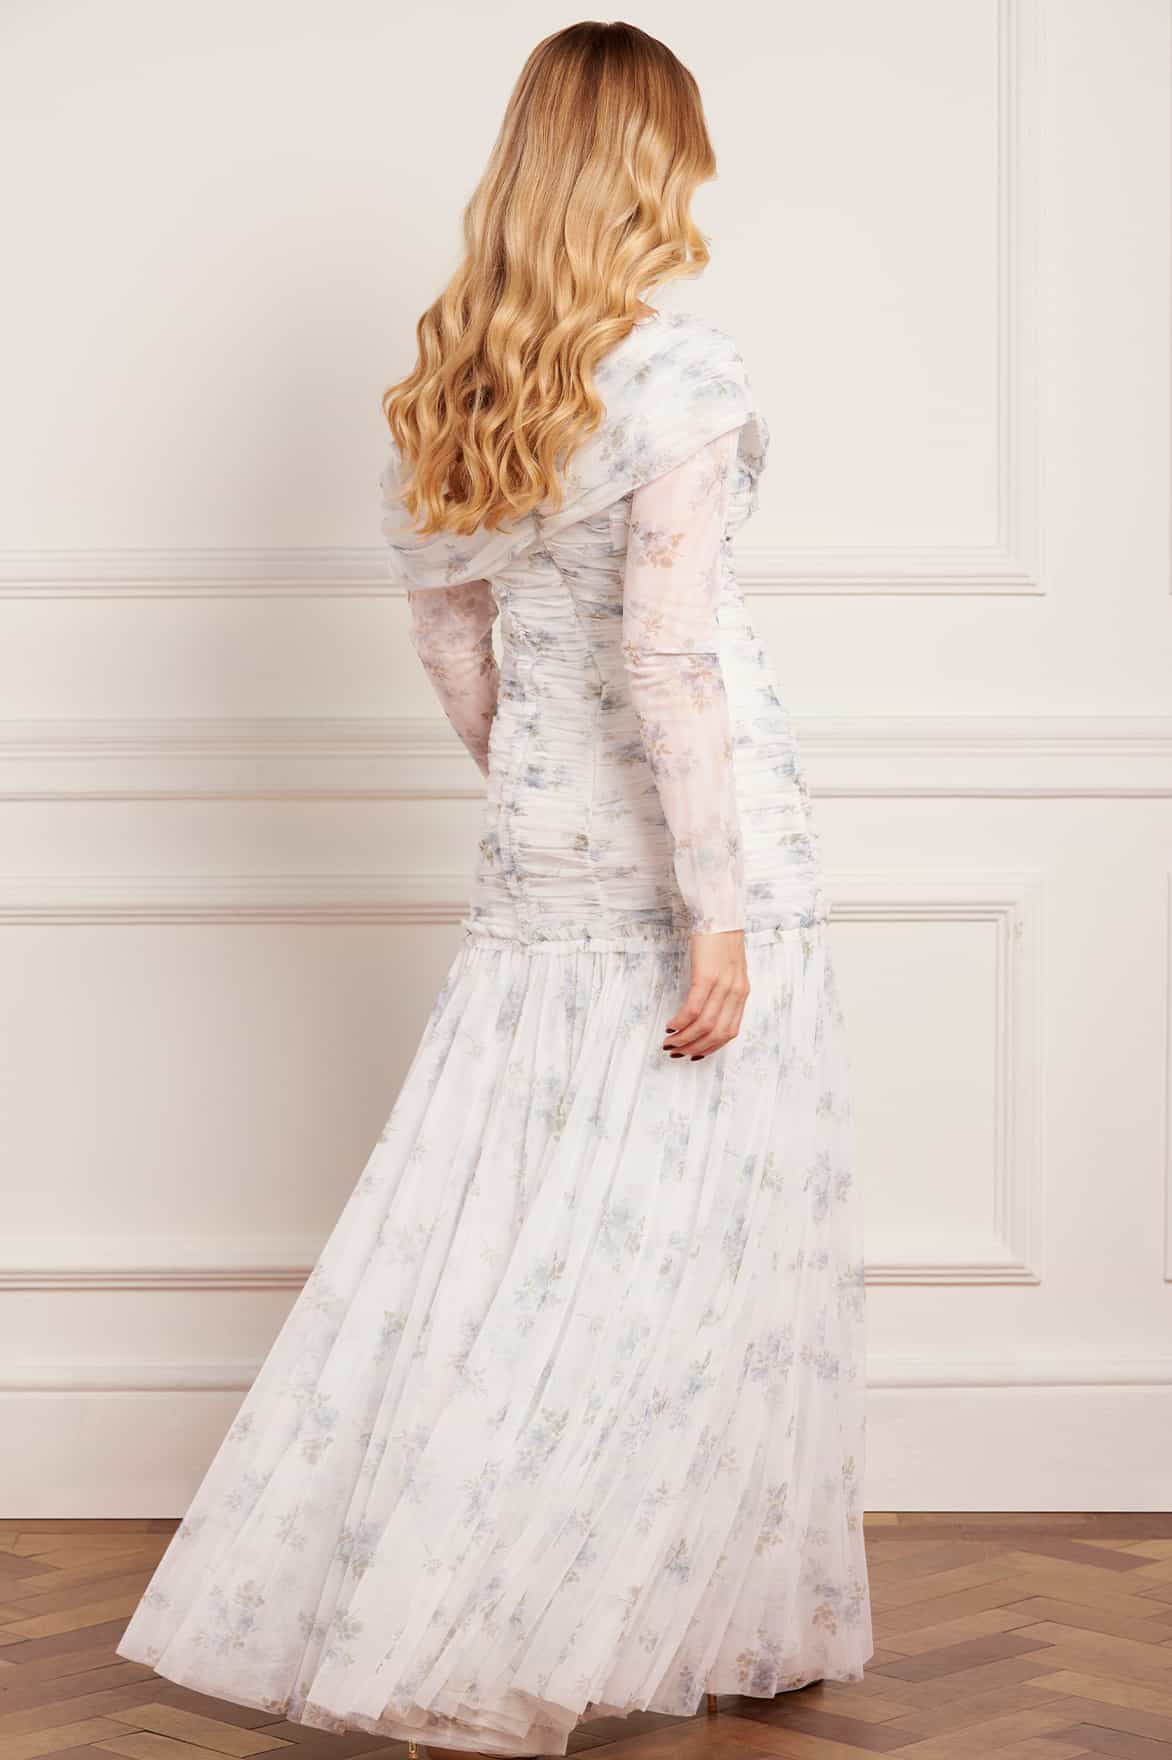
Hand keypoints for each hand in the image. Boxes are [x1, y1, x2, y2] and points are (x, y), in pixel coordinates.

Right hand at [663, 930, 749, 1058]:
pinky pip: (694, 1008)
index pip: (730, 1032)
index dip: (711, 1047)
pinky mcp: (707, 976)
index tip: (694, 1053)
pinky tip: (670, 1024)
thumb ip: (724, 990)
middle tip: (676, 1051)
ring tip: (669, 1042)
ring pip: (705, 1024)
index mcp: (742, 993)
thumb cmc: (720, 939)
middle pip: (716, 1033)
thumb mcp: (729, 969)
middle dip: (694, 1047)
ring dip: (685, 1038)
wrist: (719, 914)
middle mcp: (736, 992)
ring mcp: (722, 985)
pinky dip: (681, 1021)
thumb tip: (708, 1010)